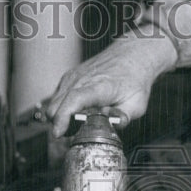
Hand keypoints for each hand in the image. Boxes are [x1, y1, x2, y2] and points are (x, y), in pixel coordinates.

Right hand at [46, 36, 175, 137]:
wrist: (131, 56)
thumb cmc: (134, 79)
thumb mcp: (136, 104)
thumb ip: (123, 118)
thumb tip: (112, 126)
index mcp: (99, 86)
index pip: (74, 100)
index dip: (63, 118)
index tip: (58, 133)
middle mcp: (82, 79)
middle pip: (56, 106)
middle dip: (60, 124)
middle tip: (76, 134)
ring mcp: (72, 77)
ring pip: (53, 104)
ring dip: (60, 117)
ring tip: (80, 122)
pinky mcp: (68, 78)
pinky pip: (56, 98)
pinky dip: (62, 109)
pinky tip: (79, 111)